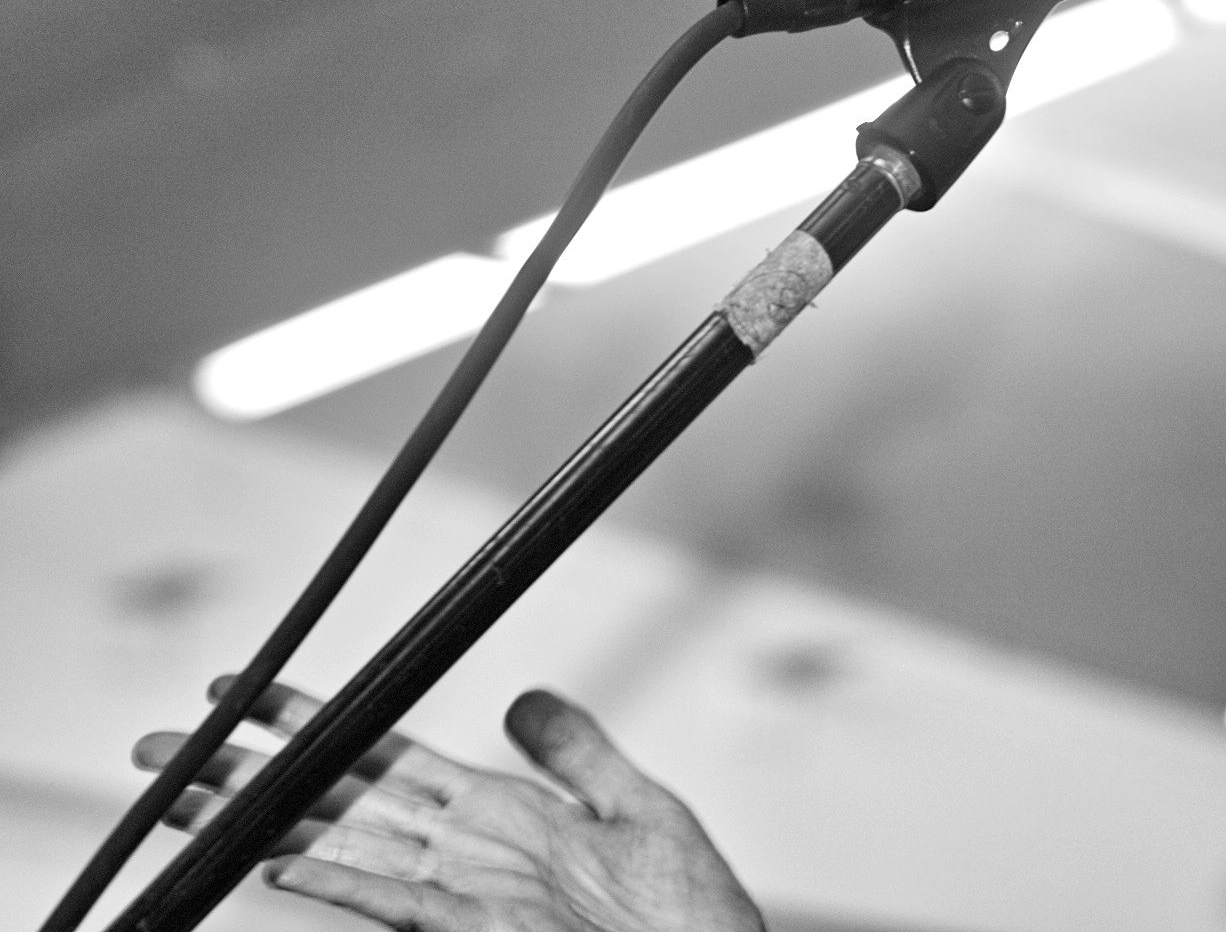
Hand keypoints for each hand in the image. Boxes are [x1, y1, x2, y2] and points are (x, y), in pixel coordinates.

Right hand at [135, 678, 763, 931]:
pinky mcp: (482, 930)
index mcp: (497, 816)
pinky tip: (284, 865)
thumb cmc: (684, 913)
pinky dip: (344, 880)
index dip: (318, 725)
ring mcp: (465, 894)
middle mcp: (465, 852)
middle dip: (252, 773)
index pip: (385, 756)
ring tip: (185, 795)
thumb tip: (522, 699)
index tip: (249, 696)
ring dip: (265, 821)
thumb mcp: (635, 806)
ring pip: (345, 846)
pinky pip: (400, 900)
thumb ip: (576, 750)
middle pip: (339, 799)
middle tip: (163, 749)